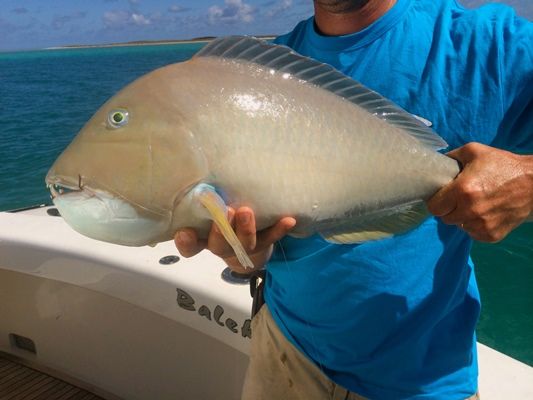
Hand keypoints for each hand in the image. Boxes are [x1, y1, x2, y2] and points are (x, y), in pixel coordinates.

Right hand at [174, 207, 295, 272]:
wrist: (246, 245)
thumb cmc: (220, 218)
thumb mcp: (207, 211)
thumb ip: (203, 198)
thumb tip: (200, 165)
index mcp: (202, 238)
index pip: (189, 244)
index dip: (186, 241)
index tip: (185, 232)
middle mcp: (220, 245)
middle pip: (218, 244)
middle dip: (221, 230)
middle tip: (226, 211)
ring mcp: (242, 247)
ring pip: (244, 244)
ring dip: (246, 229)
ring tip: (247, 212)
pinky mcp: (262, 244)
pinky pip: (271, 238)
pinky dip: (279, 229)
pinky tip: (288, 220)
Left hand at [427, 142, 532, 241]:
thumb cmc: (503, 165)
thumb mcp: (474, 151)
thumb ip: (451, 157)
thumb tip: (435, 164)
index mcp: (463, 190)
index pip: (434, 207)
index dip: (436, 201)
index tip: (442, 196)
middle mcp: (470, 211)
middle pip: (444, 218)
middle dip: (448, 209)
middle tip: (458, 199)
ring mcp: (482, 225)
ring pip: (459, 226)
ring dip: (462, 217)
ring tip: (474, 204)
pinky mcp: (491, 235)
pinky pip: (473, 233)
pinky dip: (475, 225)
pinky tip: (484, 212)